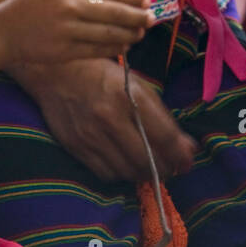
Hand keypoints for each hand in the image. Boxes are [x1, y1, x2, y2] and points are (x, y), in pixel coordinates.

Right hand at [0, 0, 153, 65]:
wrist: (5, 29)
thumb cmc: (38, 2)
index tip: (146, 1)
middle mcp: (68, 5)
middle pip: (114, 12)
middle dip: (138, 16)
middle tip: (152, 18)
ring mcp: (66, 29)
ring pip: (108, 33)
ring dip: (130, 34)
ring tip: (141, 32)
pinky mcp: (63, 51)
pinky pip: (97, 50)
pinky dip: (115, 48)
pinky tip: (124, 45)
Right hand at [21, 57, 196, 182]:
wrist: (57, 72)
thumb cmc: (105, 75)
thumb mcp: (138, 85)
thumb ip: (162, 117)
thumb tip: (187, 148)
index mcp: (130, 96)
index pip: (163, 136)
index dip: (180, 155)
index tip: (188, 162)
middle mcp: (110, 117)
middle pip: (146, 159)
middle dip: (165, 169)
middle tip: (172, 168)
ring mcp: (90, 134)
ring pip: (126, 171)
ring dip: (144, 174)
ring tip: (152, 168)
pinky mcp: (75, 147)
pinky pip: (105, 173)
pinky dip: (121, 174)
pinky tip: (127, 165)